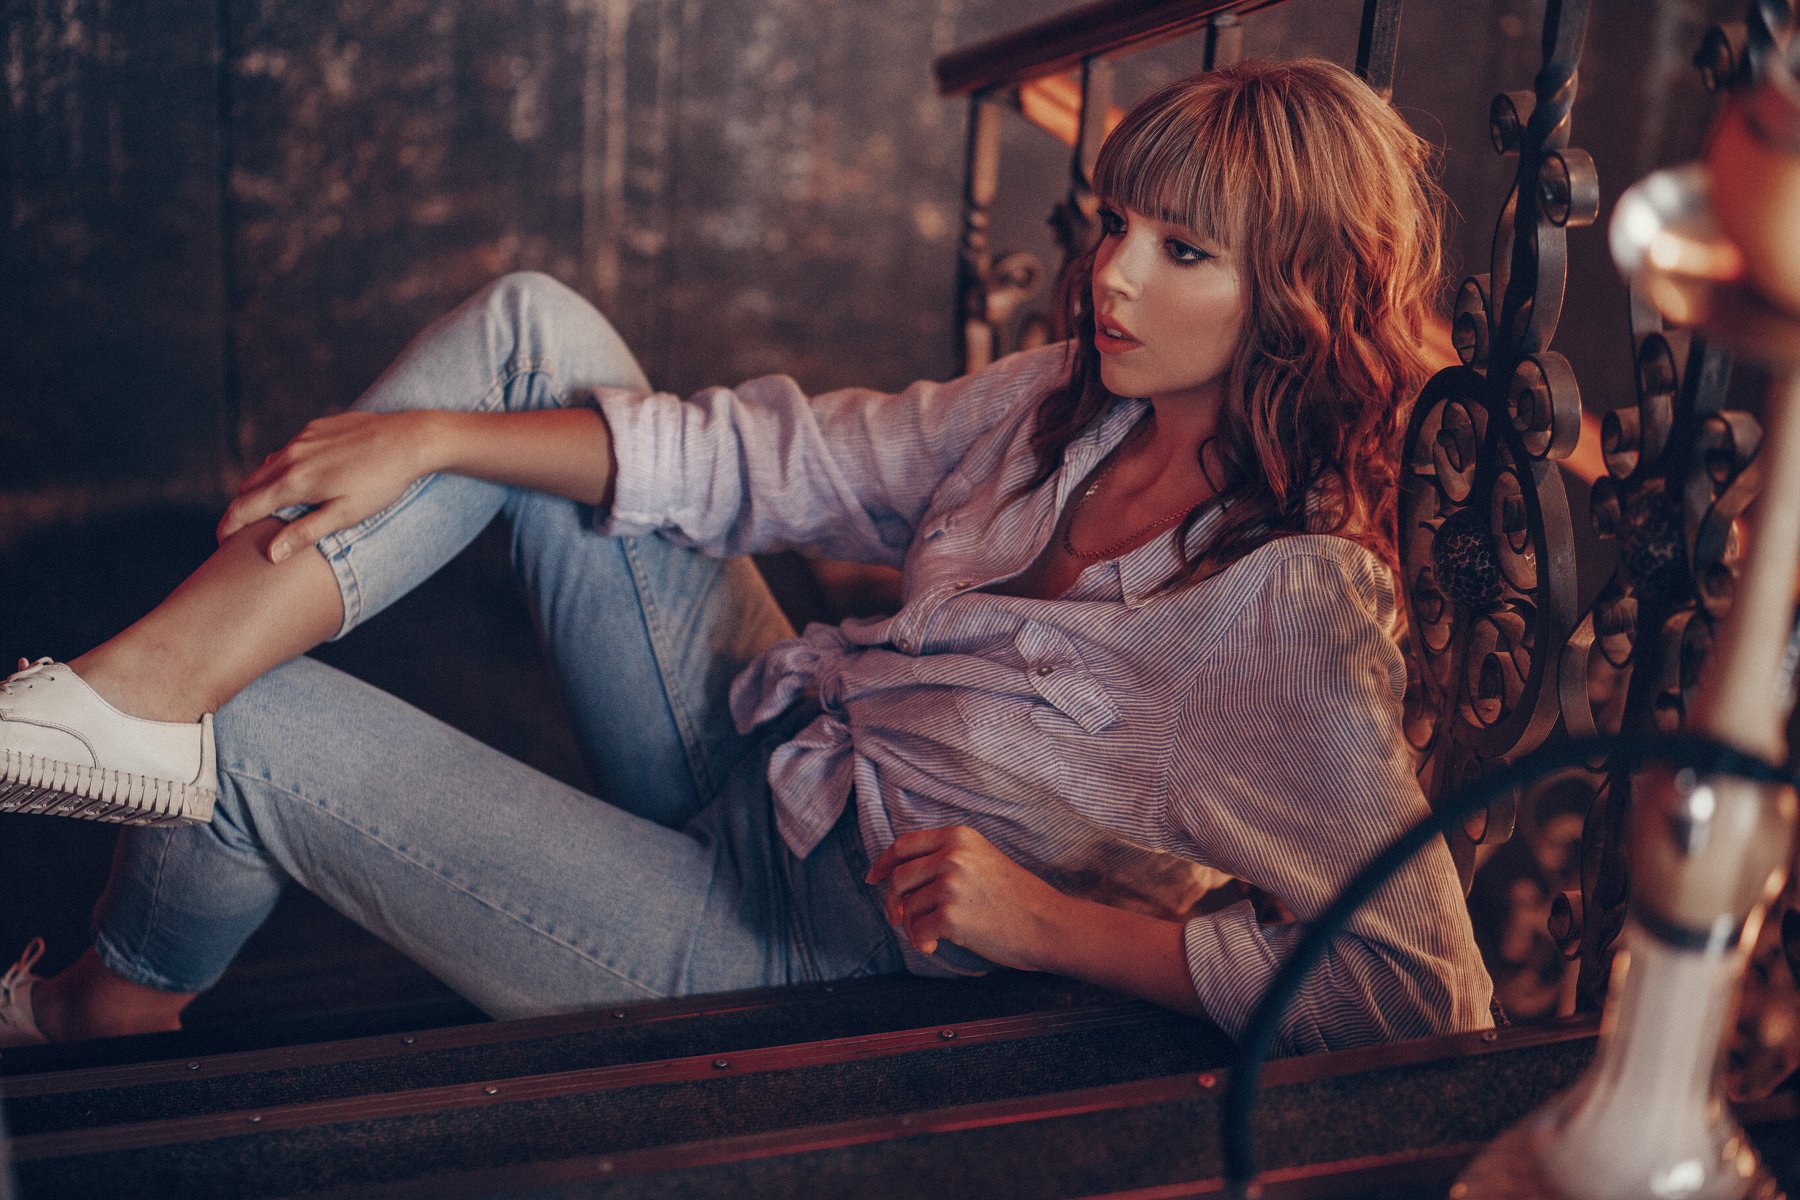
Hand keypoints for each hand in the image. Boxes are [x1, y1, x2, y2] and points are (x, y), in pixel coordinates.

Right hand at [218, 411, 434, 561]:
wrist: (410, 440)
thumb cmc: (382, 483)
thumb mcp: (346, 515)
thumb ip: (305, 533)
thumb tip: (271, 554)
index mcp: (294, 482)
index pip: (244, 506)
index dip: (228, 527)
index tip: (221, 543)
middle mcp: (291, 456)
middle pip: (248, 485)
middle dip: (240, 509)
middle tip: (241, 532)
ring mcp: (303, 438)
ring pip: (267, 465)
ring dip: (261, 487)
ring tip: (268, 510)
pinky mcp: (317, 426)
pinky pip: (289, 450)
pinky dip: (283, 467)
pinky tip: (299, 479)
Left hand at [864, 825, 1069, 970]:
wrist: (1048, 924)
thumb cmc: (1018, 898)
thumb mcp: (982, 860)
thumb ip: (946, 859)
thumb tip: (900, 878)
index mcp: (959, 837)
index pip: (904, 845)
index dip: (883, 863)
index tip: (873, 878)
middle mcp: (952, 855)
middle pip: (898, 877)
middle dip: (892, 901)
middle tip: (898, 919)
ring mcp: (950, 884)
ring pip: (907, 906)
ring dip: (913, 926)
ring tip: (932, 937)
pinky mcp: (951, 915)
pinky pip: (917, 931)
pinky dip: (922, 943)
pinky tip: (936, 947)